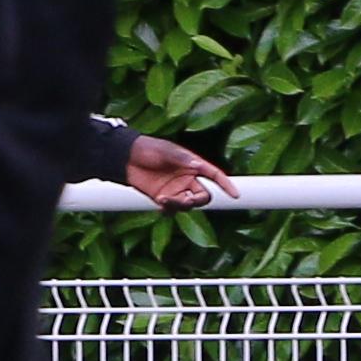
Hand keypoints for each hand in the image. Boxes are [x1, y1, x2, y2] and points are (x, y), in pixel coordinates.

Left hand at [117, 133, 236, 209]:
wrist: (125, 159)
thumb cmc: (148, 149)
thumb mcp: (166, 151)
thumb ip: (182, 158)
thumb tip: (198, 164)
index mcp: (193, 165)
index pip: (215, 176)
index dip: (226, 185)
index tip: (235, 195)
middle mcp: (188, 179)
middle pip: (203, 196)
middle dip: (196, 200)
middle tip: (185, 199)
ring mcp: (176, 190)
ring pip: (188, 205)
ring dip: (179, 205)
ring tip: (163, 199)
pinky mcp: (164, 199)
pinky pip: (173, 210)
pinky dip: (169, 210)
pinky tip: (160, 204)